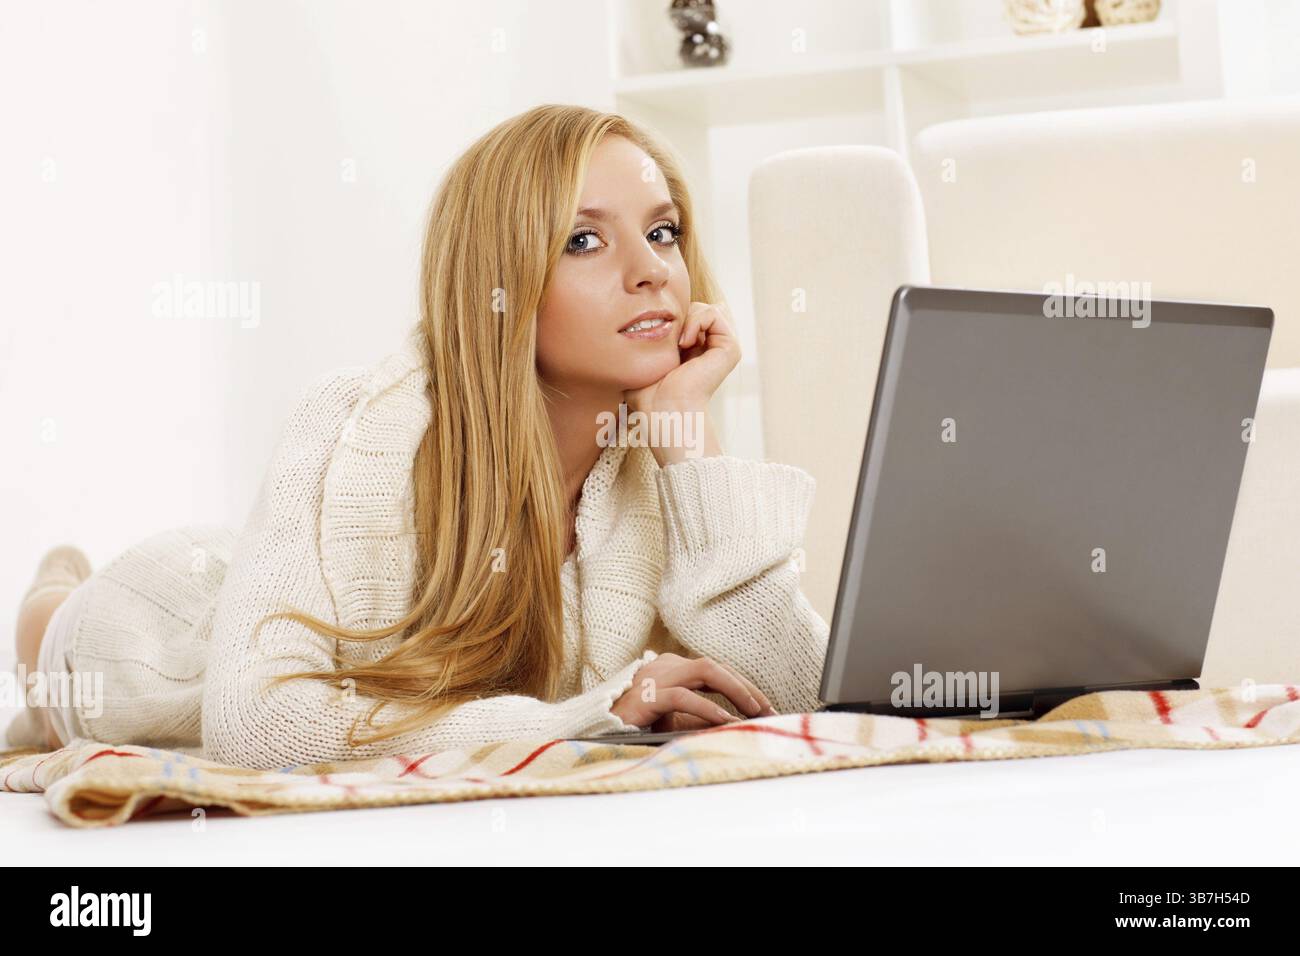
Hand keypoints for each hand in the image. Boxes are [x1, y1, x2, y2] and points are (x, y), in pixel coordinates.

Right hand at [609, 652, 777, 730]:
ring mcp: (656, 677)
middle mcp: (667, 666)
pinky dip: (707, 708)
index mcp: (674, 668)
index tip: (766, 707)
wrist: (598, 730)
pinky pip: (683, 696)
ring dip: (734, 690)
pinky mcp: (647, 695)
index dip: (743, 686)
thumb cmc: (639, 725)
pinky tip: (724, 720)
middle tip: (767, 710)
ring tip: (753, 710)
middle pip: (715, 667)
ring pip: (704, 671)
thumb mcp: (676, 720)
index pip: (716, 670)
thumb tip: (737, 724)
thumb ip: (701, 717)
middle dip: (745, 687)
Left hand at [622, 301, 740, 416]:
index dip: (670, 317)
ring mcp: (721, 348)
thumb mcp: (642, 359)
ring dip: (686, 319)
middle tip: (669, 341)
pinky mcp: (730, 348)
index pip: (686, 314)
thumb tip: (638, 321)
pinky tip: (684, 343)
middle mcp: (710, 348)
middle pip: (695, 307)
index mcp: (693, 350)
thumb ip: (644, 340)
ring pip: (705, 308)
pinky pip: (714, 313)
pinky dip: (696, 320)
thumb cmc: (648, 393)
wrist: (665, 409)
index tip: (657, 337)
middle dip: (679, 316)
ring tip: (677, 344)